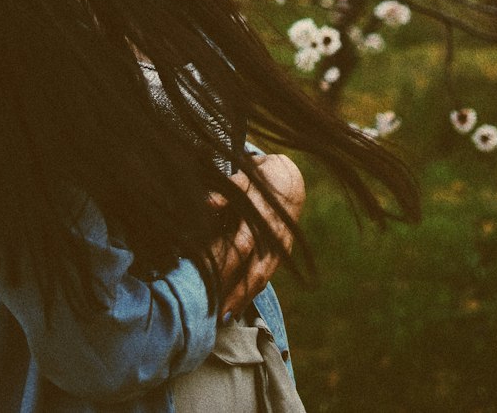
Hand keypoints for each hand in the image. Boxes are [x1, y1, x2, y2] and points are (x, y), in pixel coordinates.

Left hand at [206, 152, 304, 323]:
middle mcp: (272, 236)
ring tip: (224, 318)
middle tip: (215, 314)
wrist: (289, 179)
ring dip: (244, 298)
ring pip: (263, 278)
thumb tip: (208, 203)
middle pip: (255, 270)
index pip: (243, 245)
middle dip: (236, 293)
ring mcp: (280, 247)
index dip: (228, 265)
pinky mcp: (283, 253)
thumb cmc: (257, 179)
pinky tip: (237, 307)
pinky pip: (267, 276)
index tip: (209, 282)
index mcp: (261, 216)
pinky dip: (252, 292)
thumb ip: (225, 193)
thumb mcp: (242, 179)